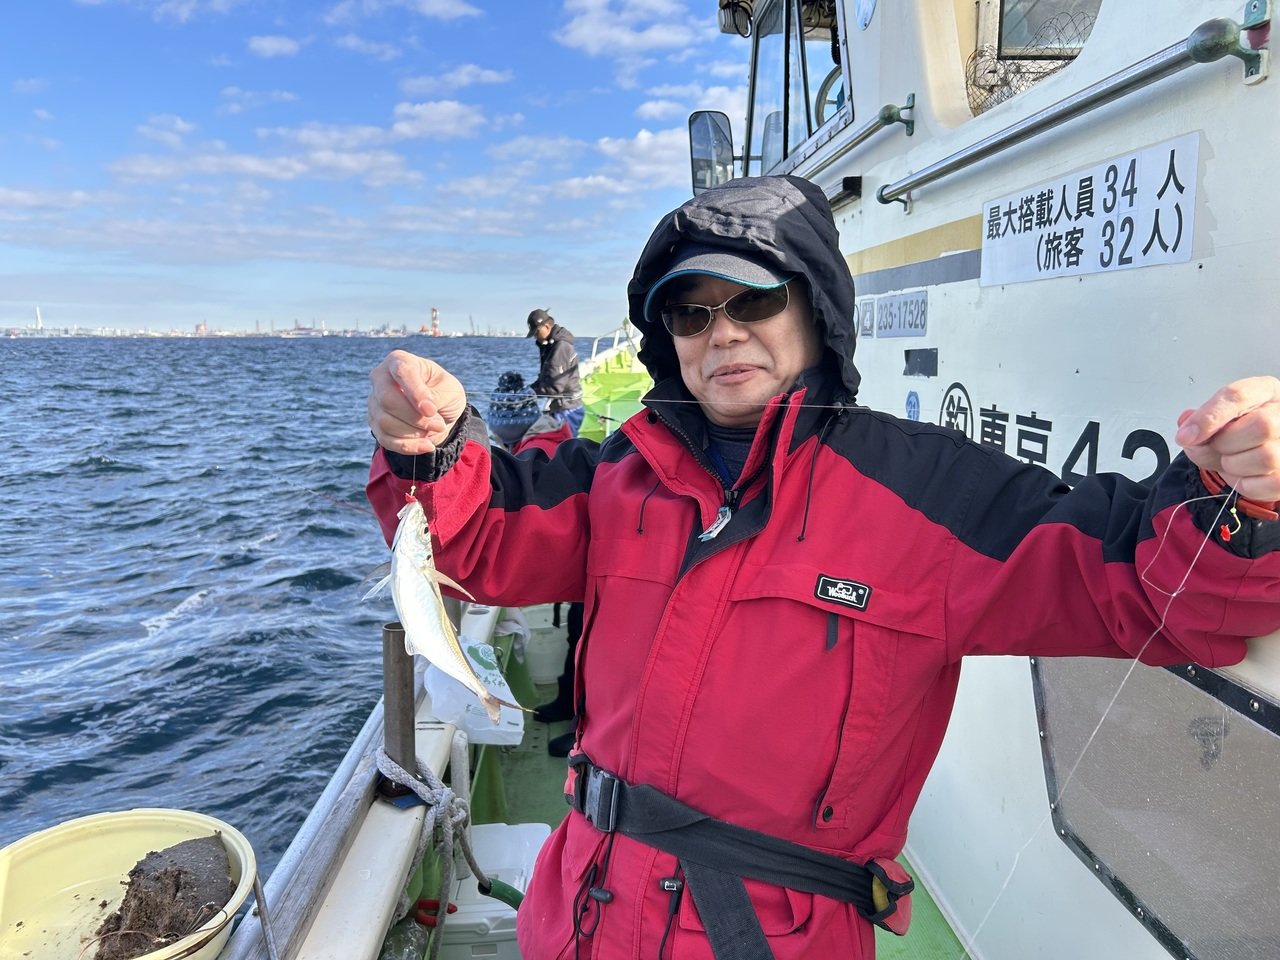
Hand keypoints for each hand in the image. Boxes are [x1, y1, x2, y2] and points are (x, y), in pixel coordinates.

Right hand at [368, 350, 466, 453]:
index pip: (402, 371)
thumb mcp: (450, 390)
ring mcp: (374, 400)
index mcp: (400, 361)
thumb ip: (437, 397)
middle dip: (415, 418)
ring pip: (385, 422)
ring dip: (414, 432)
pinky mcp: (374, 422)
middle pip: (387, 399)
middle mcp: (380, 377)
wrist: (439, 412)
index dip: (415, 392)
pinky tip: (426, 445)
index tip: (431, 410)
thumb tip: (425, 410)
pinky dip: (407, 446)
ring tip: (435, 430)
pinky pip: (385, 439)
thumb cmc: (444, 392)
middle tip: (439, 425)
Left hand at [1175, 376, 1279, 502]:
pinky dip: (1244, 484)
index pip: (1238, 395)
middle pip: (1262, 426)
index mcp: (1265, 391)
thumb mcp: (1218, 419)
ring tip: (1231, 460)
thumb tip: (1187, 432)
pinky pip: (1267, 484)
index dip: (1210, 417)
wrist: (1257, 448)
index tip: (1186, 436)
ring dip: (1234, 465)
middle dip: (1226, 444)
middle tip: (1217, 447)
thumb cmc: (1238, 430)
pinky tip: (1242, 474)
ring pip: (1266, 457)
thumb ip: (1200, 424)